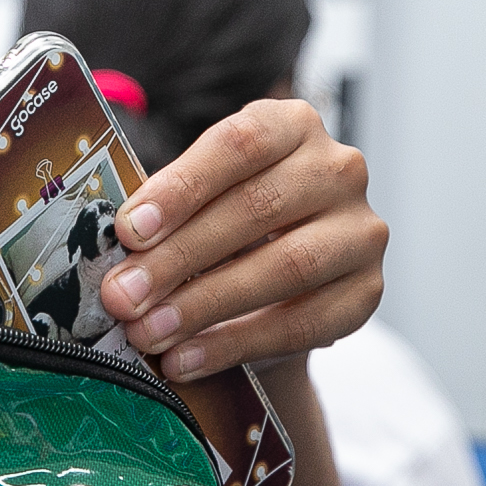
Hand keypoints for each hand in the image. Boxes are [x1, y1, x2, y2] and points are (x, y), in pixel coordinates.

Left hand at [101, 99, 384, 381]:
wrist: (282, 286)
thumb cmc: (228, 225)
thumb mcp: (203, 199)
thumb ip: (167, 214)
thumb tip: (118, 253)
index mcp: (292, 125)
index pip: (239, 145)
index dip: (182, 187)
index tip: (129, 231)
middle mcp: (339, 168)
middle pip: (258, 207)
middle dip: (180, 257)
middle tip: (123, 295)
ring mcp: (362, 230)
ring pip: (287, 266)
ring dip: (206, 305)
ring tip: (149, 333)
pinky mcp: (368, 292)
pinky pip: (305, 323)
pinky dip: (238, 345)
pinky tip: (188, 359)